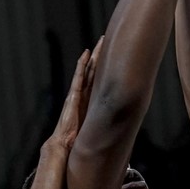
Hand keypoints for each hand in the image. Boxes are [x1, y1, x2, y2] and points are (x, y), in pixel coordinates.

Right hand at [44, 41, 100, 161]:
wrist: (65, 146)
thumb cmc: (79, 141)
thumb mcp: (96, 129)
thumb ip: (105, 125)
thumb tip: (125, 130)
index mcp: (89, 101)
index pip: (98, 81)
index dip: (104, 68)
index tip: (112, 56)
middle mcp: (83, 95)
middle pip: (93, 71)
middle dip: (99, 57)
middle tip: (106, 42)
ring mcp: (77, 94)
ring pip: (87, 71)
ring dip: (93, 57)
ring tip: (100, 43)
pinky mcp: (73, 96)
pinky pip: (78, 77)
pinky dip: (81, 65)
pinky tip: (86, 54)